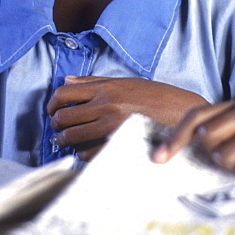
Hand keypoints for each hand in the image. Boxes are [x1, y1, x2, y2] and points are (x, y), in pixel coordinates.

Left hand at [48, 76, 208, 160]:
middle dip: (56, 125)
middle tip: (60, 129)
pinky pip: (87, 154)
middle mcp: (106, 105)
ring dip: (65, 142)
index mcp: (106, 88)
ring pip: (71, 138)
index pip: (63, 93)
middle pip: (63, 117)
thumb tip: (67, 81)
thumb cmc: (156, 97)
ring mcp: (111, 126)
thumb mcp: (126, 82)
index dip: (51, 105)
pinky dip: (82, 154)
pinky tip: (88, 150)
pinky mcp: (118, 144)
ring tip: (69, 142)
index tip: (53, 112)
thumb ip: (94, 82)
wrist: (183, 111)